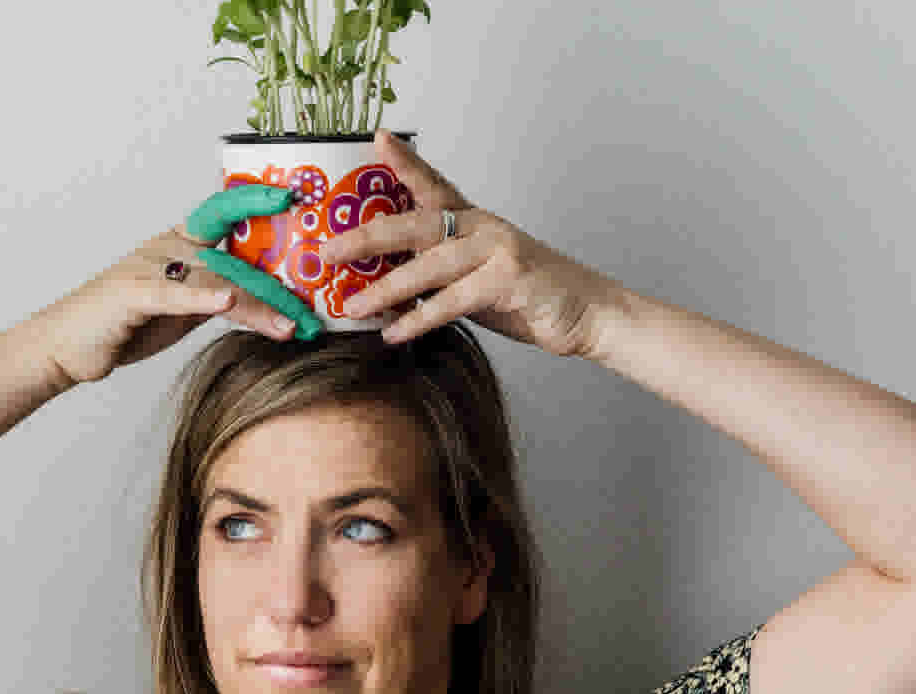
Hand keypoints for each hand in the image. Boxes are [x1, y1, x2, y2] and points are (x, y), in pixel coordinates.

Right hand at [36, 185, 315, 384]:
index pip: (225, 212)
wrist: (68, 348)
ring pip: (215, 279)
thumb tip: (273, 301)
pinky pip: (174, 293)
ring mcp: (149, 267)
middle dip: (277, 289)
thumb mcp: (185, 308)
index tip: (291, 197)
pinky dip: (202, 296)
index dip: (256, 200)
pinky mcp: (132, 294)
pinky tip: (227, 301)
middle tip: (313, 313)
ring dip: (256, 306)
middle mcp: (169, 247)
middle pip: (235, 260)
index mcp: (182, 243)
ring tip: (290, 327)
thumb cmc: (126, 325)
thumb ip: (221, 296)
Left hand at [318, 130, 629, 358]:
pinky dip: (420, 319)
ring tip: (352, 305)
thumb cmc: (527, 295)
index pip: (433, 184)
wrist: (587, 312)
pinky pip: (452, 301)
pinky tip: (394, 333)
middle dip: (367, 235)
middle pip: (415, 222)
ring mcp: (496, 251)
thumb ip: (436, 274)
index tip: (376, 138)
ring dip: (386, 288)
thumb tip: (381, 287)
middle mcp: (481, 227)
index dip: (404, 162)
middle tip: (328, 249)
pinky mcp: (507, 281)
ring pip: (428, 263)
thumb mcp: (475, 277)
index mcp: (472, 221)